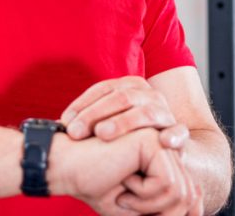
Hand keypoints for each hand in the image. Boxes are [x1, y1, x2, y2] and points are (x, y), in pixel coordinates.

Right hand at [48, 129, 200, 215]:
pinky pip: (167, 184)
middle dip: (159, 212)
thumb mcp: (136, 206)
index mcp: (163, 159)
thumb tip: (197, 213)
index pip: (190, 193)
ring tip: (123, 190)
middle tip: (125, 203)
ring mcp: (161, 140)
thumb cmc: (95, 185)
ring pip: (180, 193)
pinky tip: (122, 177)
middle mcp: (166, 147)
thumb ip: (164, 209)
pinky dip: (144, 195)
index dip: (185, 211)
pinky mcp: (154, 141)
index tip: (161, 211)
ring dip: (147, 204)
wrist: (66, 169)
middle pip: (188, 196)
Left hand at [61, 76, 189, 149]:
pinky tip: (163, 142)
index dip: (83, 104)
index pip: (103, 89)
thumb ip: (88, 119)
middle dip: (95, 114)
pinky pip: (178, 132)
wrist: (165, 147)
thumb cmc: (129, 136)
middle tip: (76, 132)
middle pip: (121, 97)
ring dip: (123, 123)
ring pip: (145, 112)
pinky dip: (173, 136)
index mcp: (130, 87)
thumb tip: (56, 126)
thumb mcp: (109, 120)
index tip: (65, 122)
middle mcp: (148, 95)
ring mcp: (164, 112)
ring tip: (103, 134)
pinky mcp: (178, 132)